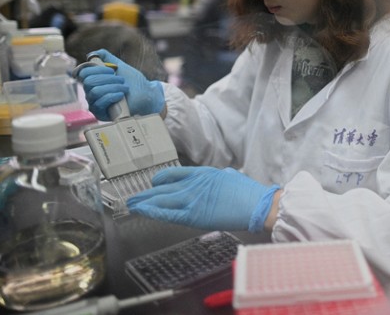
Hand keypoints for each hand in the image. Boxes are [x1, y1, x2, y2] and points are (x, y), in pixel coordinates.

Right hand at [77, 49, 163, 119]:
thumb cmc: (133, 82)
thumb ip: (106, 58)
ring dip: (113, 87)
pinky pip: (99, 103)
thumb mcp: (120, 66)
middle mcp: (91, 92)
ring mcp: (95, 103)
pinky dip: (112, 96)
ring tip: (124, 87)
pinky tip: (121, 95)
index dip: (96, 69)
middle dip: (108, 78)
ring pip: (94, 91)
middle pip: (88, 82)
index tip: (111, 69)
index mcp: (94, 81)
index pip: (83, 73)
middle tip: (121, 79)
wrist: (145, 95)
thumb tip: (92, 54)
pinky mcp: (101, 114)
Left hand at [126, 166, 279, 231]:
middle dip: (146, 193)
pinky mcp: (194, 215)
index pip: (175, 173)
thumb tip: (218, 179)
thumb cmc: (249, 193)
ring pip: (162, 200)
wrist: (257, 204)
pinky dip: (154, 212)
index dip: (161, 179)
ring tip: (132, 205)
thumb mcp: (230, 176)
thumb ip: (219, 177)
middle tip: (133, 197)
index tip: (153, 184)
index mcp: (204, 173)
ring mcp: (193, 199)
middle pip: (164, 187)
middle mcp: (194, 184)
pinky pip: (168, 213)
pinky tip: (143, 212)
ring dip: (144, 203)